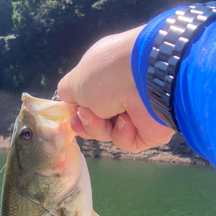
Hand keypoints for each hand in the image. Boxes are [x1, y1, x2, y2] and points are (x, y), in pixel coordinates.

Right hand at [57, 26, 174, 152]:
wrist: (146, 78)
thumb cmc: (107, 74)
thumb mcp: (75, 82)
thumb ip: (67, 94)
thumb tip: (72, 107)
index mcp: (106, 76)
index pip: (88, 101)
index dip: (77, 112)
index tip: (71, 116)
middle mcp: (122, 93)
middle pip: (96, 121)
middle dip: (87, 123)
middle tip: (86, 116)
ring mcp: (136, 112)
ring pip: (108, 134)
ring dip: (101, 128)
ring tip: (107, 115)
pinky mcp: (148, 131)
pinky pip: (126, 142)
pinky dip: (122, 133)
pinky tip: (127, 119)